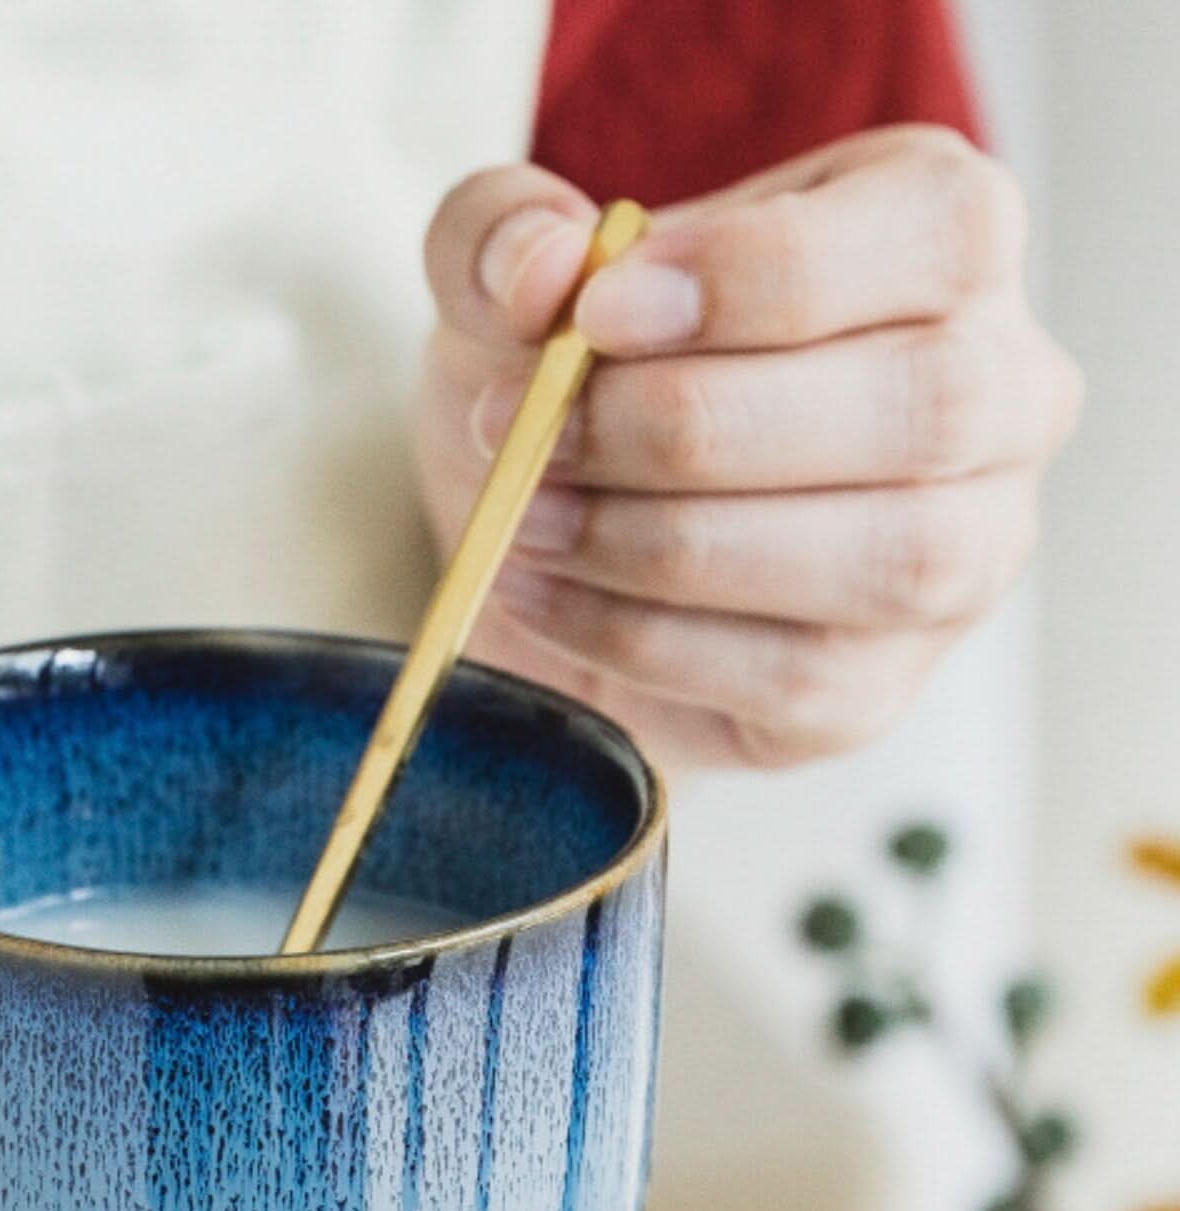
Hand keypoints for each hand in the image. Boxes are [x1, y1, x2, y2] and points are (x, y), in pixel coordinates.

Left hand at [415, 126, 1081, 766]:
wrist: (556, 530)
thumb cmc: (579, 374)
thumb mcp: (515, 274)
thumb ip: (504, 235)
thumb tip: (538, 269)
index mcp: (945, 240)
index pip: (936, 233)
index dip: (761, 275)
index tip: (596, 313)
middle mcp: (1000, 395)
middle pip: (923, 405)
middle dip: (694, 427)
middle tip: (533, 433)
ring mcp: (961, 556)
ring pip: (879, 558)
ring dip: (661, 541)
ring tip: (524, 517)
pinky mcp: (877, 686)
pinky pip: (791, 675)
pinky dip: (634, 634)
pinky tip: (538, 590)